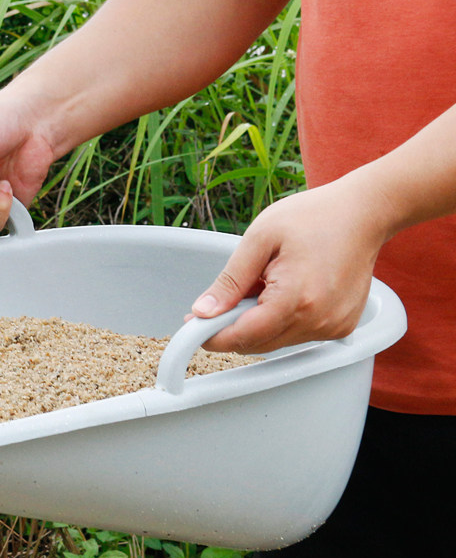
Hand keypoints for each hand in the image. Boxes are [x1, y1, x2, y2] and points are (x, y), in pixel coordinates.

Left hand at [190, 175, 391, 352]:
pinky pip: (298, 335)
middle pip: (258, 344)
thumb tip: (203, 311)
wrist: (364, 212)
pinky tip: (285, 291)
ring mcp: (334, 328)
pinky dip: (281, 321)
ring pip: (276, 342)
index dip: (212, 335)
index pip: (243, 337)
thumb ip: (230, 281)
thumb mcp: (259, 240)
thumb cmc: (314, 216)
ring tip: (264, 283)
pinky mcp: (342, 327)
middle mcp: (319, 321)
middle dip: (232, 327)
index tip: (192, 326)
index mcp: (296, 300)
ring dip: (258, 323)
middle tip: (221, 300)